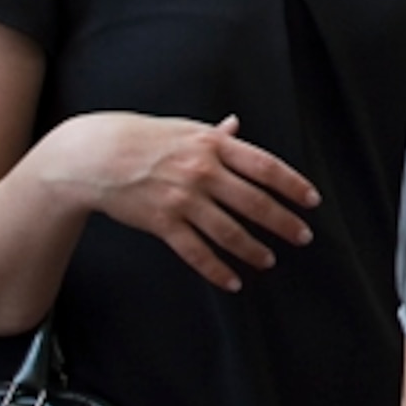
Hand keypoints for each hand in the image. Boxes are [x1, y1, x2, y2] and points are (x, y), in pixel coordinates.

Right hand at [39, 112, 320, 290]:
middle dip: (283, 222)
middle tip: (303, 237)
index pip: (265, 167)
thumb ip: (214, 134)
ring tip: (269, 260)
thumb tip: (236, 125)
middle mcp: (202, 171)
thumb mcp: (183, 129)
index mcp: (213, 145)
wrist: (93, 156)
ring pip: (229, 231)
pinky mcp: (162, 223)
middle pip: (254, 202)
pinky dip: (217, 270)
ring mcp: (182, 199)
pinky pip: (196, 252)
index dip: (293, 185)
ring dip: (254, 249)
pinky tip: (233, 281)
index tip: (312, 201)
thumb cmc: (141, 138)